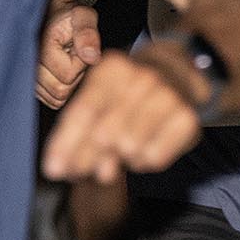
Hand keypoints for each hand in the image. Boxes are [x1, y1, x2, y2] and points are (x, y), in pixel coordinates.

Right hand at [36, 0, 100, 108]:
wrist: (52, 15)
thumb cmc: (68, 16)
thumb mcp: (83, 15)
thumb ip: (87, 33)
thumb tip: (91, 57)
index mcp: (40, 47)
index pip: (67, 76)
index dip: (80, 64)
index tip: (79, 49)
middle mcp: (28, 63)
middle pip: (60, 91)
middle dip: (73, 76)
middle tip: (74, 57)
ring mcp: (26, 76)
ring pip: (55, 98)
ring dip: (66, 83)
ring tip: (66, 62)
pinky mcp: (29, 85)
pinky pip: (50, 100)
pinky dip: (59, 89)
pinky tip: (60, 71)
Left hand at [40, 48, 203, 183]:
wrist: (176, 72)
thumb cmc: (126, 90)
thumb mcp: (97, 97)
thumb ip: (76, 131)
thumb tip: (59, 169)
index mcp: (113, 69)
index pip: (83, 112)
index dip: (65, 144)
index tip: (52, 171)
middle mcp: (143, 78)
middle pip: (105, 134)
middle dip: (90, 158)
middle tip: (87, 169)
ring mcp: (168, 96)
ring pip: (130, 148)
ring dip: (120, 159)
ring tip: (120, 151)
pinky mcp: (187, 119)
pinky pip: (154, 157)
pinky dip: (142, 162)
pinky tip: (142, 150)